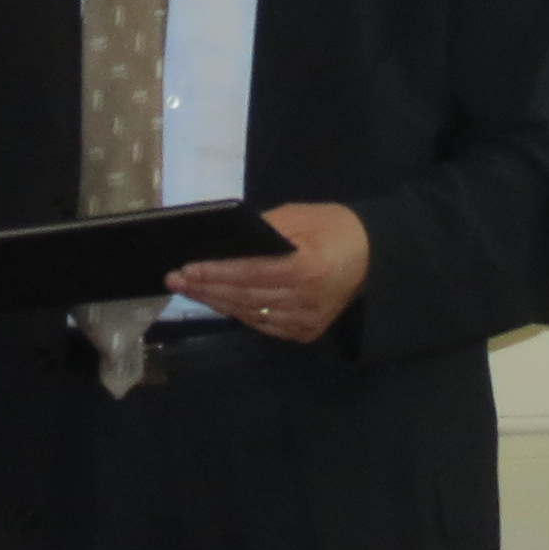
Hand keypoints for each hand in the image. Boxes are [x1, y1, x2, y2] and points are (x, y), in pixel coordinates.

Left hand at [169, 202, 370, 343]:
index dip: (216, 272)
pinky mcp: (304, 333)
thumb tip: (224, 241)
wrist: (373, 258)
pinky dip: (237, 312)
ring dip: (216, 302)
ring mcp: (305, 322)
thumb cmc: (334, 228)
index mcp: (307, 269)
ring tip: (189, 289)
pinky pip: (262, 325)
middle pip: (244, 297)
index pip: (250, 274)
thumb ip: (262, 230)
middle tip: (175, 279)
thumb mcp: (299, 216)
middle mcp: (305, 301)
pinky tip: (217, 301)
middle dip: (206, 288)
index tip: (186, 268)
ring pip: (249, 315)